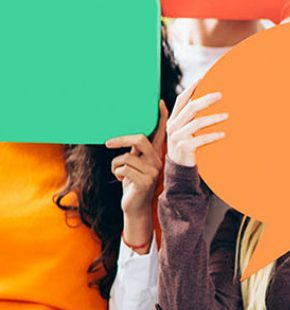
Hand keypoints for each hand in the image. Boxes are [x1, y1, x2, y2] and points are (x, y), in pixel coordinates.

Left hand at [106, 101, 168, 217]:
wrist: (135, 207)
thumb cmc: (132, 183)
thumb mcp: (135, 164)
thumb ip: (135, 151)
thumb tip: (126, 137)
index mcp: (155, 154)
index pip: (161, 133)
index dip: (161, 117)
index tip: (159, 102)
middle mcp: (157, 161)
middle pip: (140, 139)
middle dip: (121, 140)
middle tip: (108, 143)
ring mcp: (152, 171)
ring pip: (126, 157)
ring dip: (115, 165)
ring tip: (119, 173)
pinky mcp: (145, 182)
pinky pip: (123, 169)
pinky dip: (117, 173)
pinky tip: (122, 180)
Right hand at [166, 80, 227, 166]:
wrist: (179, 166)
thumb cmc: (187, 143)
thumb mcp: (185, 128)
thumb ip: (190, 115)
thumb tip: (207, 97)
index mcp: (173, 118)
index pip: (181, 99)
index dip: (191, 88)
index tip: (203, 78)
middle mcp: (173, 126)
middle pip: (191, 108)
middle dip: (206, 100)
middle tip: (221, 95)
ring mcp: (177, 137)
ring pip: (196, 123)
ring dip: (213, 118)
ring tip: (227, 116)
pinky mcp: (183, 148)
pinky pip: (200, 140)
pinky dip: (213, 136)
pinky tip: (223, 134)